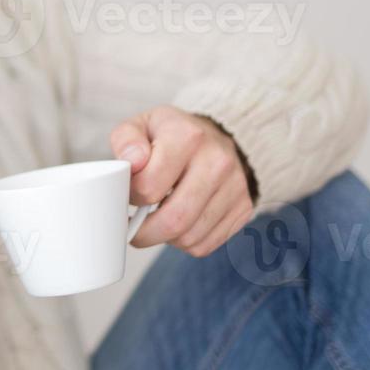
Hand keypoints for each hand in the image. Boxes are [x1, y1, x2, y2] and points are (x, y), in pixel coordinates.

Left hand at [111, 106, 254, 256]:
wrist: (214, 137)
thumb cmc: (171, 135)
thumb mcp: (141, 125)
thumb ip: (126, 140)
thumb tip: (132, 161)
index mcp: (187, 137)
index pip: (150, 186)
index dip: (131, 198)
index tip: (128, 196)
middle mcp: (217, 162)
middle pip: (174, 219)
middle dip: (144, 232)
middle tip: (133, 228)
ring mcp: (235, 187)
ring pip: (189, 237)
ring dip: (164, 238)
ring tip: (156, 221)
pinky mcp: (243, 208)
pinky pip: (205, 244)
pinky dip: (184, 242)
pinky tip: (178, 223)